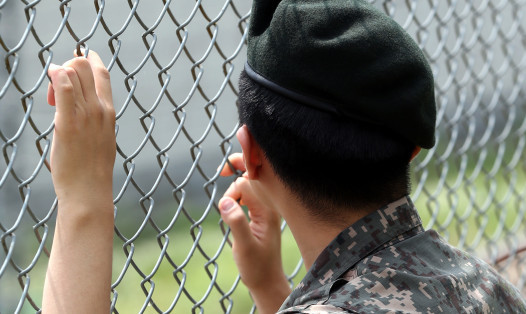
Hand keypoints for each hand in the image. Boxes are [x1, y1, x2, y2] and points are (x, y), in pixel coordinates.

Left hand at [43, 50, 114, 312]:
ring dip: (57, 72)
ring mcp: (86, 116)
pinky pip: (65, 90)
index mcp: (109, 113)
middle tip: (55, 89)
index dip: (88, 60)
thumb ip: (92, 120)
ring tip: (50, 96)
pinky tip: (52, 74)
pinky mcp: (69, 124)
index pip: (101, 74)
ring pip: (73, 73)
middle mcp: (100, 110)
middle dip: (68, 65)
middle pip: (84, 67)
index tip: (77, 60)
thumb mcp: (99, 140)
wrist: (90, 192)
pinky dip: (58, 77)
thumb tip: (82, 111)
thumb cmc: (92, 170)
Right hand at [219, 153, 290, 312]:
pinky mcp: (261, 214)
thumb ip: (236, 222)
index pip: (249, 183)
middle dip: (238, 170)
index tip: (221, 184)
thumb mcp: (244, 246)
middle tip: (222, 170)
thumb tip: (224, 201)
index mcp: (268, 210)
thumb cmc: (257, 267)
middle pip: (253, 177)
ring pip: (250, 185)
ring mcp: (266, 209)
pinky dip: (238, 193)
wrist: (266, 282)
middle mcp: (270, 206)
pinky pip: (250, 195)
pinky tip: (232, 203)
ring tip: (226, 205)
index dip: (232, 186)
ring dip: (235, 187)